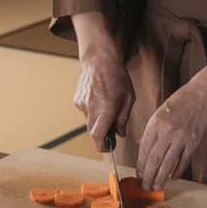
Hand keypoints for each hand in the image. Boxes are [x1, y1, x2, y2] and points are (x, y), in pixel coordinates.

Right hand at [71, 13, 134, 150]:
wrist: (99, 59)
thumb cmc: (117, 77)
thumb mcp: (128, 98)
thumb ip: (123, 118)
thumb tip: (120, 134)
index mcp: (106, 109)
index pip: (98, 136)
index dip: (103, 146)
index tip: (109, 148)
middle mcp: (91, 109)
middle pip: (94, 132)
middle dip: (103, 134)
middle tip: (113, 129)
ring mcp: (82, 105)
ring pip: (90, 122)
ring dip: (99, 121)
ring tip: (108, 106)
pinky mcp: (77, 100)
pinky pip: (86, 113)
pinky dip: (93, 111)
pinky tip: (99, 99)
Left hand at [136, 81, 206, 191]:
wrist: (203, 94)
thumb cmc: (181, 101)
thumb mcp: (161, 112)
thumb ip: (151, 130)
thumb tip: (141, 145)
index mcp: (155, 124)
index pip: (144, 150)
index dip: (140, 166)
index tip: (139, 175)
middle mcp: (167, 132)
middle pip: (154, 160)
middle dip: (148, 176)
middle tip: (146, 187)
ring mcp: (181, 138)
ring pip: (168, 163)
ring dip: (161, 178)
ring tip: (157, 187)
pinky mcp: (194, 142)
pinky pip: (183, 161)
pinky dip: (177, 171)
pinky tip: (173, 177)